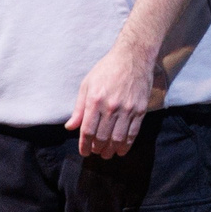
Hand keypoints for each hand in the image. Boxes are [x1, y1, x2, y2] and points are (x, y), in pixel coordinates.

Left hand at [66, 39, 157, 157]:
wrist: (134, 57)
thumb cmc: (107, 69)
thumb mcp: (87, 84)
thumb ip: (79, 108)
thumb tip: (70, 127)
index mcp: (95, 100)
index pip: (87, 131)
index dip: (84, 145)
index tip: (84, 151)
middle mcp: (111, 107)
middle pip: (102, 137)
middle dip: (97, 149)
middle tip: (96, 152)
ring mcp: (127, 109)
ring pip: (118, 138)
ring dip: (111, 150)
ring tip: (107, 154)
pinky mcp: (140, 110)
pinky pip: (133, 133)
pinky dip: (126, 145)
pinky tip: (121, 150)